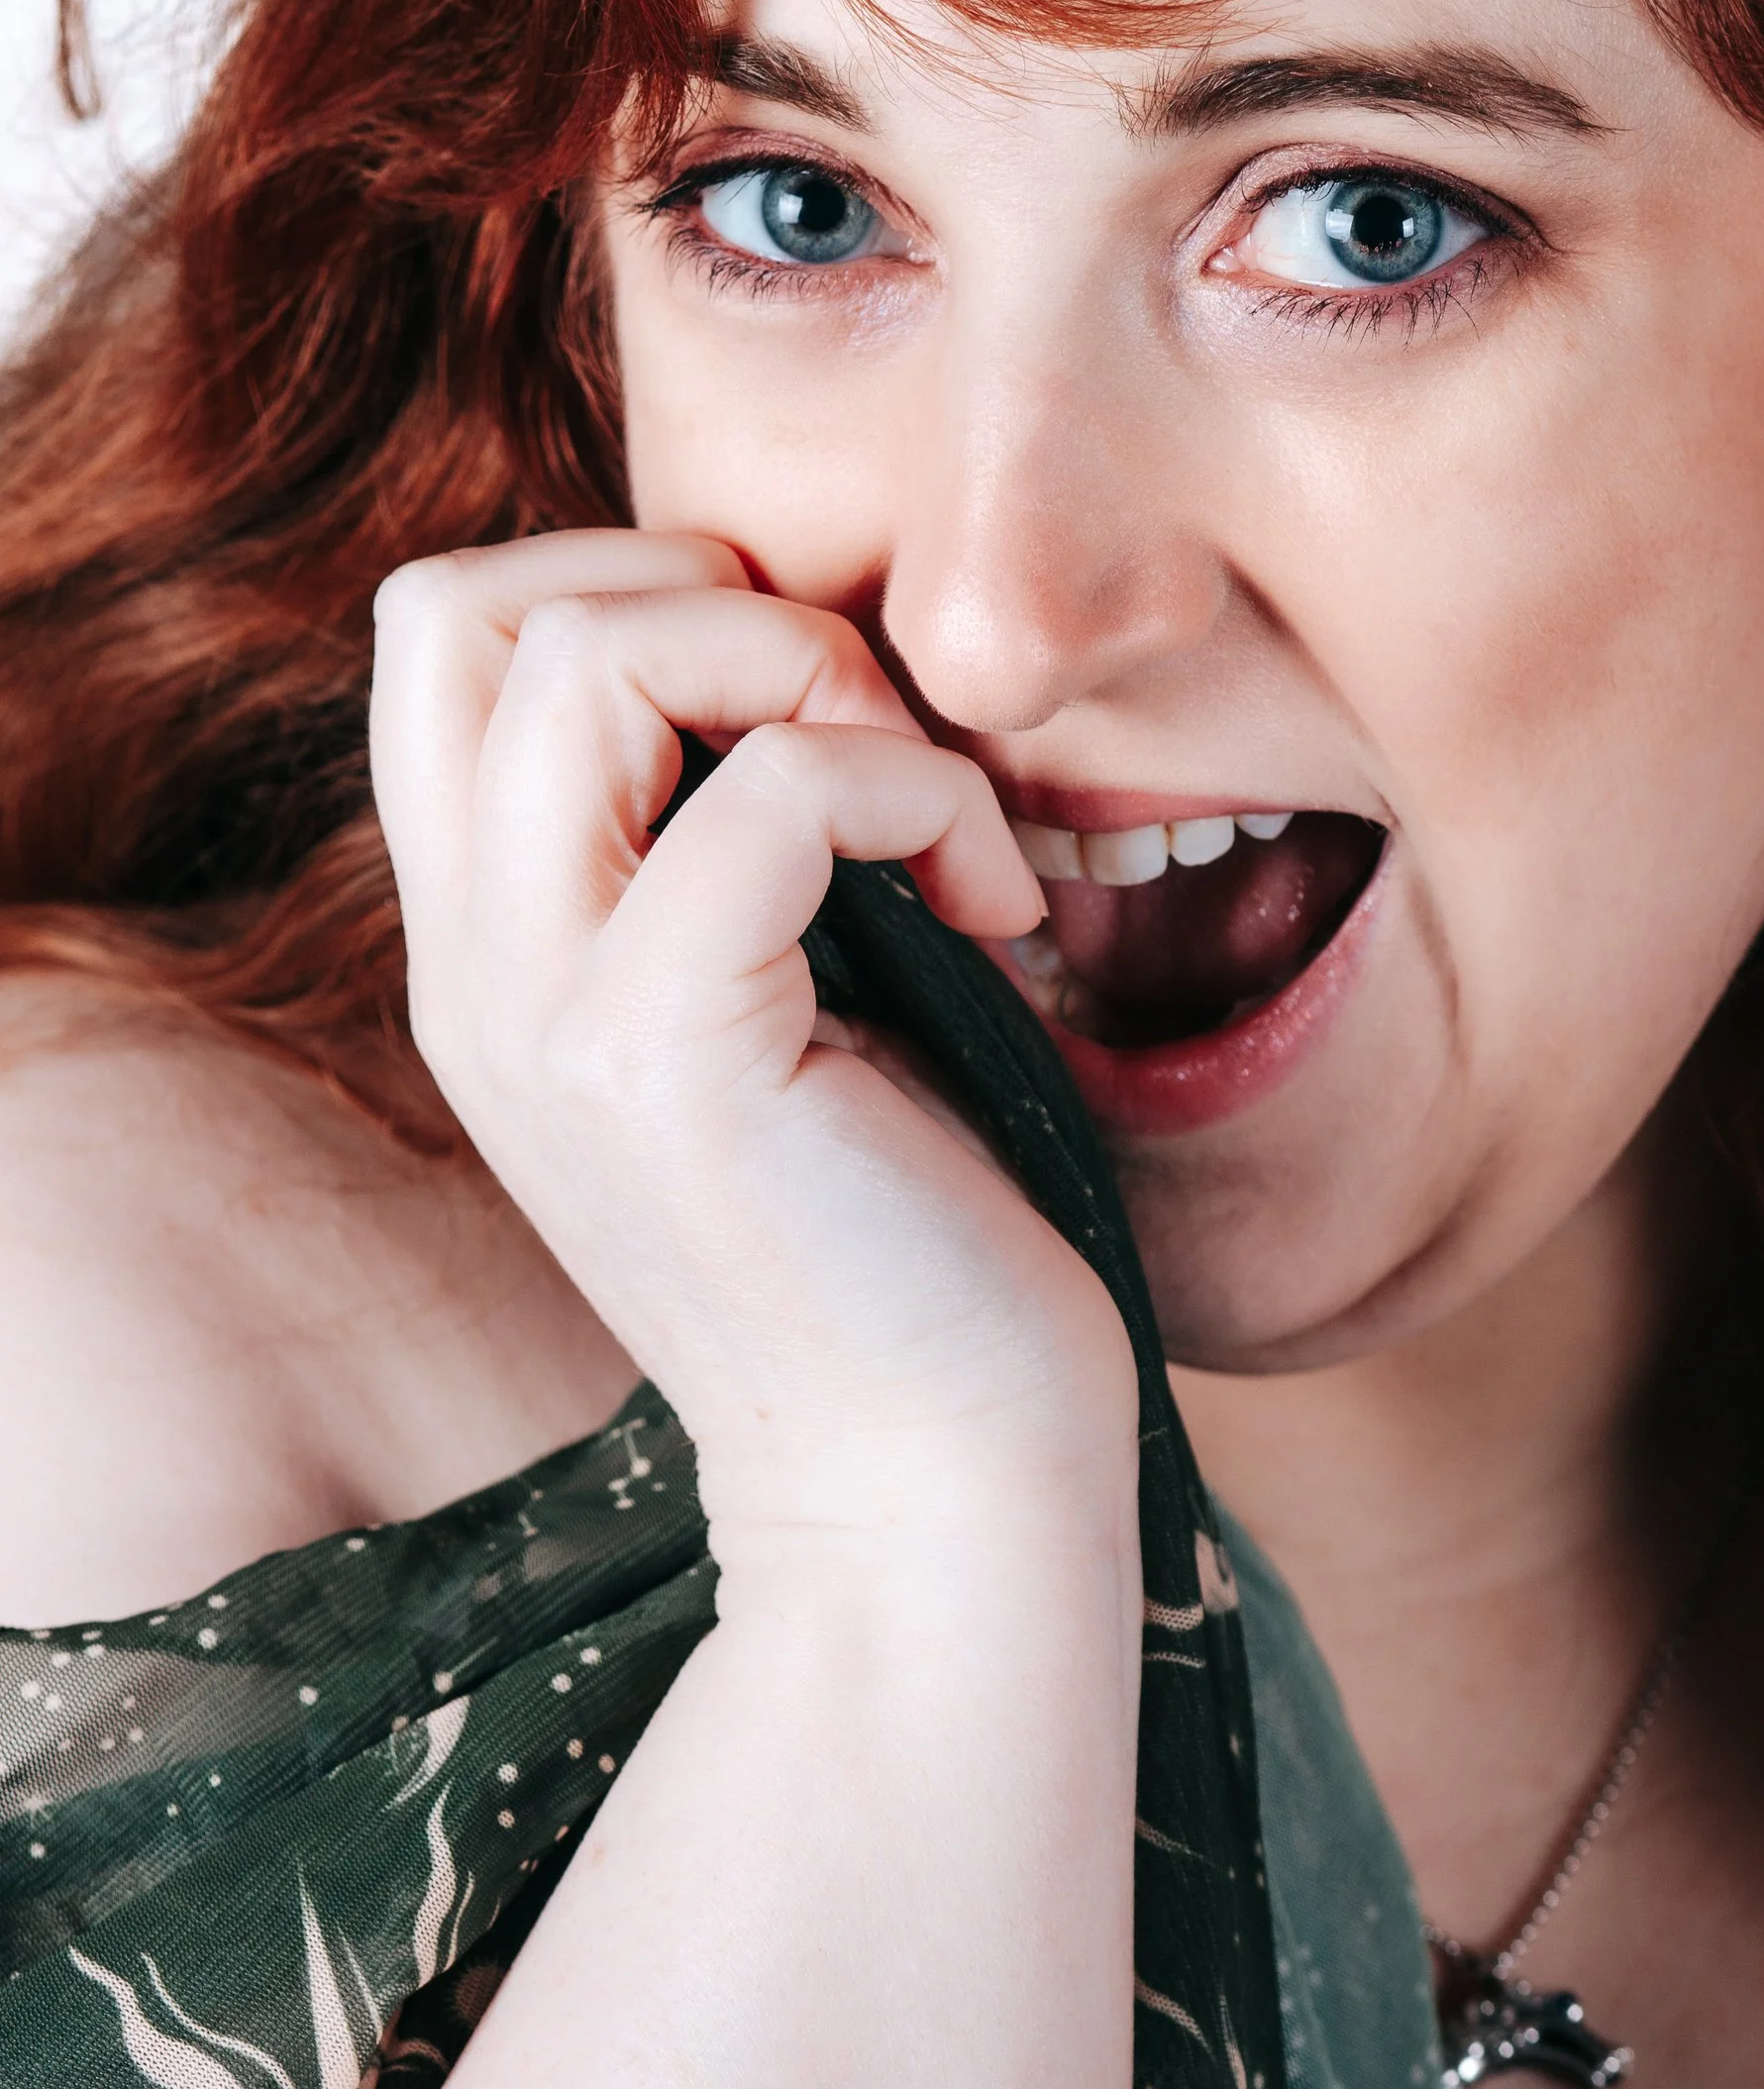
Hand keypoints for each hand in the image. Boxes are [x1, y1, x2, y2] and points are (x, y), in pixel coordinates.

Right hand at [368, 530, 1133, 1554]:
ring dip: (802, 672)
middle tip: (859, 728)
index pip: (443, 640)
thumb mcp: (775, 1004)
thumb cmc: (903, 1240)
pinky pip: (777, 788)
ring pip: (582, 657)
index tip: (813, 716)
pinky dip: (920, 793)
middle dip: (693, 594)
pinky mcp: (670, 1060)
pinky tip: (996, 912)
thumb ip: (720, 840)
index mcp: (488, 950)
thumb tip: (804, 650)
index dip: (632, 595)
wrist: (933, 1494)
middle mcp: (474, 972)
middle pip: (459, 609)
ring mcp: (549, 1016)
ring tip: (923, 804)